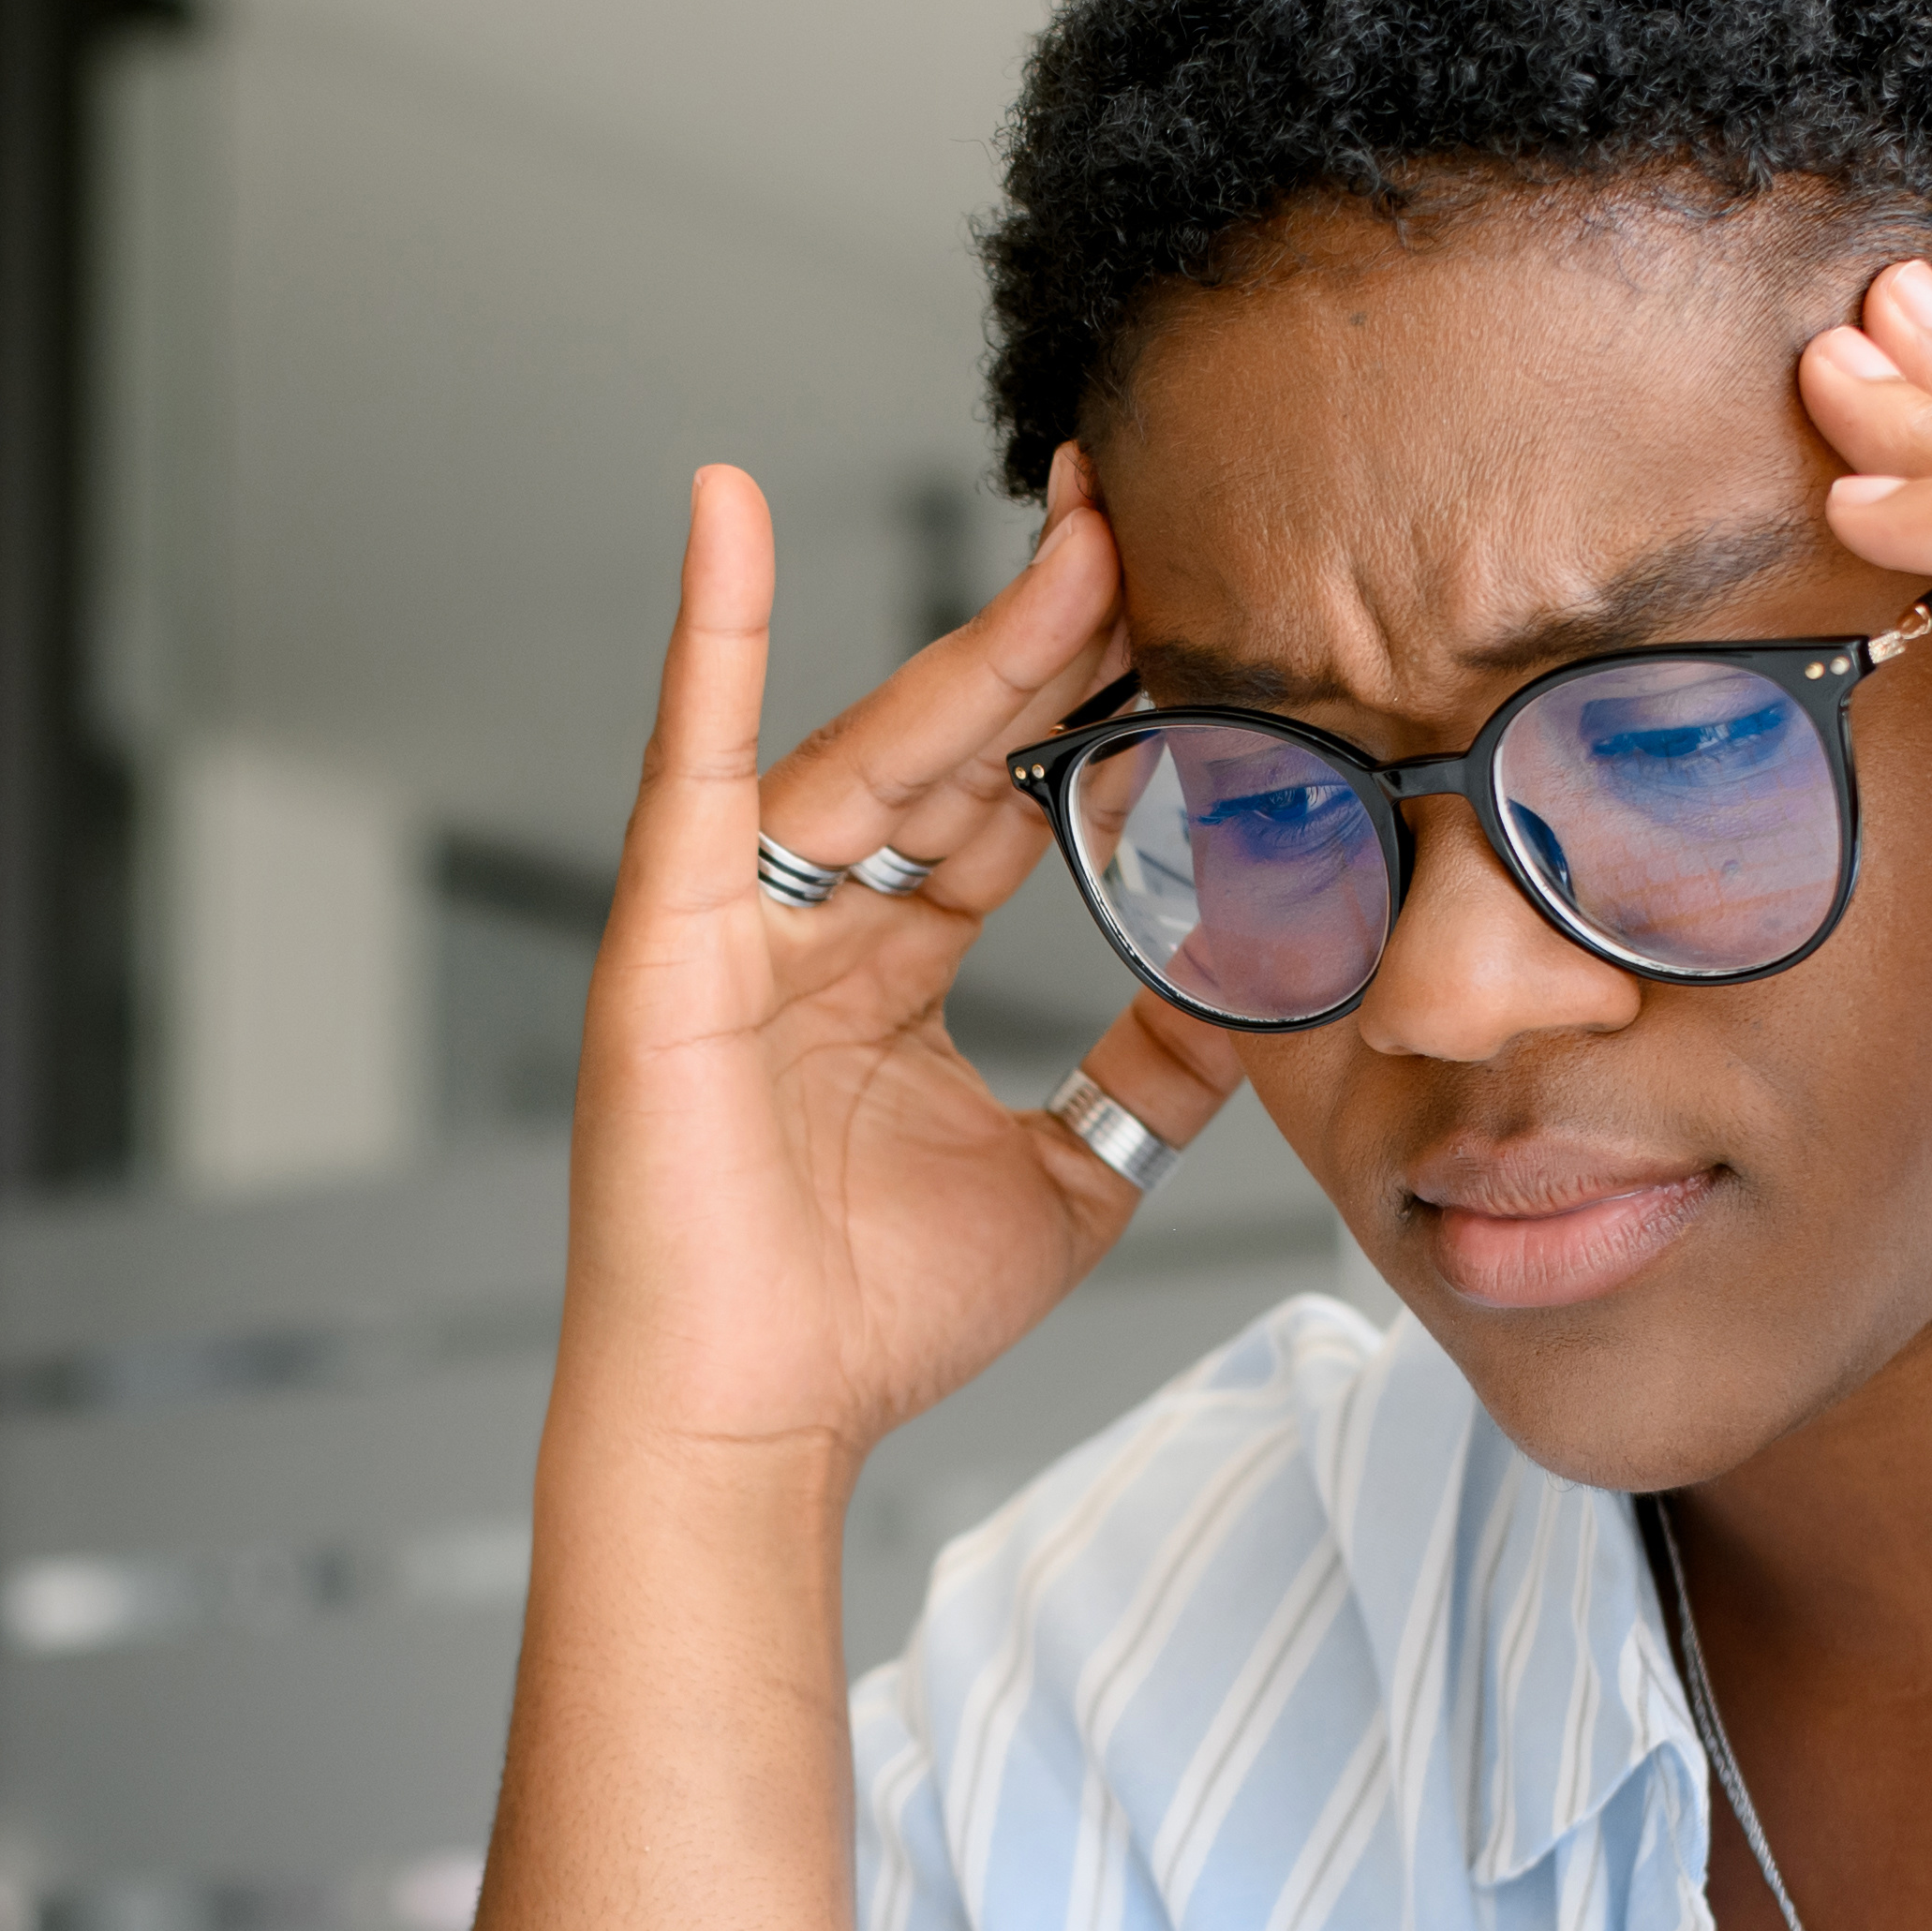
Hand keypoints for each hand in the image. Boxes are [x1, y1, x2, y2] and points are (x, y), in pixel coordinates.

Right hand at [558, 459, 1242, 1490]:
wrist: (749, 1422)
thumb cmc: (865, 1321)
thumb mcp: (1071, 1176)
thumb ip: (1154, 1073)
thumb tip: (1262, 987)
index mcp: (886, 970)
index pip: (1004, 803)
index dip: (1092, 716)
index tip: (1187, 619)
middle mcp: (810, 920)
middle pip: (952, 746)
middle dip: (1054, 634)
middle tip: (1152, 518)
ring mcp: (736, 915)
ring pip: (878, 744)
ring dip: (977, 637)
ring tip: (1082, 534)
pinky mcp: (670, 928)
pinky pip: (694, 757)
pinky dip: (709, 632)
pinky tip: (727, 507)